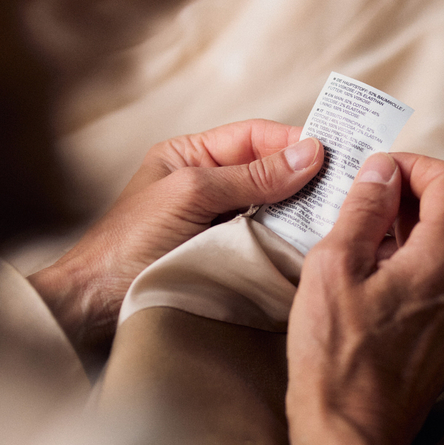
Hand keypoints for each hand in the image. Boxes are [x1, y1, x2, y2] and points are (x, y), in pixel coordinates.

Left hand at [30, 119, 323, 359]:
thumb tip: (309, 153)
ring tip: (340, 216)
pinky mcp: (228, 260)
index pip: (257, 138)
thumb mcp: (192, 195)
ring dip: (304, 213)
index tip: (336, 152)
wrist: (94, 307)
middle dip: (308, 177)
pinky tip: (313, 245)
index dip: (296, 142)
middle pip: (272, 173)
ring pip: (274, 210)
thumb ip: (250, 175)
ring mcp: (220, 225)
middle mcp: (211, 187)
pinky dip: (290, 243)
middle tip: (350, 185)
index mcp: (194, 157)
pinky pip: (267, 243)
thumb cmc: (128, 244)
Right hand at [285, 153, 443, 444]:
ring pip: (442, 252)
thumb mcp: (334, 266)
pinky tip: (370, 292)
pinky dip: (411, 273)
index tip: (378, 174)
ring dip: (403, 241)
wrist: (352, 432)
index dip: (413, 166)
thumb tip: (380, 172)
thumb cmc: (338, 357)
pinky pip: (440, 286)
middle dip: (402, 204)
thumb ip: (364, 209)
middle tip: (356, 212)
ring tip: (356, 257)